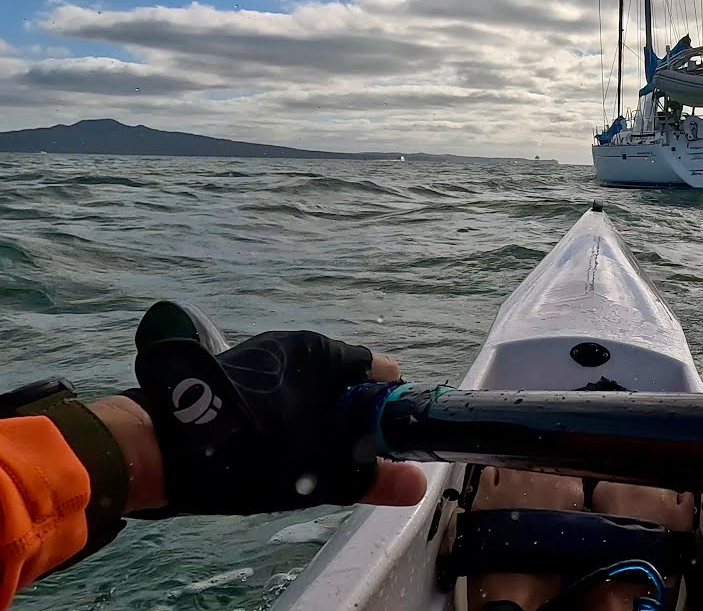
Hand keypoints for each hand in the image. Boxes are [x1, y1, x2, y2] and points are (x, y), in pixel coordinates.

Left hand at [126, 331, 426, 515]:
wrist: (158, 449)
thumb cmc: (250, 452)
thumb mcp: (319, 473)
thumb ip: (373, 478)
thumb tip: (419, 482)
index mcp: (321, 352)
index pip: (379, 370)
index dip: (389, 406)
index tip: (387, 441)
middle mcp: (294, 344)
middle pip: (346, 381)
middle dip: (353, 418)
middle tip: (349, 459)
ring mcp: (261, 355)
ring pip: (311, 390)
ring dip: (319, 421)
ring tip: (311, 460)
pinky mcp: (234, 374)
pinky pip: (281, 394)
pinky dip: (289, 418)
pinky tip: (277, 451)